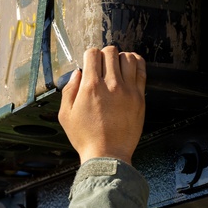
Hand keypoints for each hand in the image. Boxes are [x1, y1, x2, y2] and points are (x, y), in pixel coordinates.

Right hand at [58, 47, 145, 164]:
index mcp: (90, 87)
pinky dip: (135, 62)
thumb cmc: (86, 138)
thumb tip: (77, 73)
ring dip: (120, 58)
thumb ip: (69, 91)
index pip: (92, 54)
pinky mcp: (139, 97)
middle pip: (110, 52)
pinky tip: (130, 65)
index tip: (89, 63)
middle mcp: (110, 85)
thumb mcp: (66, 116)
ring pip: (127, 57)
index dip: (89, 55)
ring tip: (116, 67)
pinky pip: (141, 70)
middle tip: (102, 66)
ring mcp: (128, 90)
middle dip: (104, 55)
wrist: (108, 155)